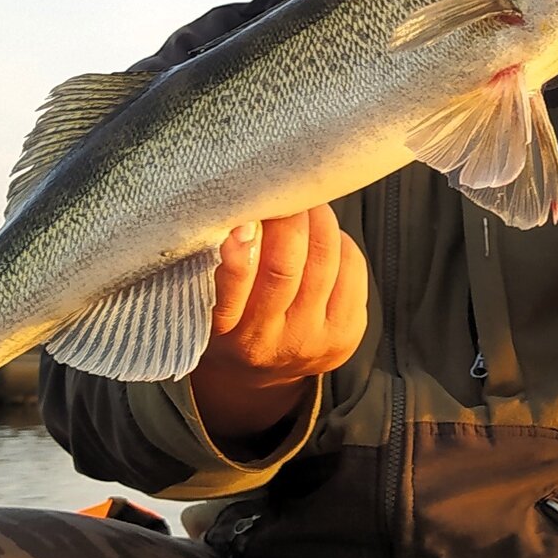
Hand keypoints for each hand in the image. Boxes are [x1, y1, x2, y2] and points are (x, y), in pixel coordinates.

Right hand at [190, 206, 368, 448]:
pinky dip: (338, 239)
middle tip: (282, 188)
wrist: (264, 369)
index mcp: (221, 333)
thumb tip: (238, 210)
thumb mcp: (204, 296)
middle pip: (285, 268)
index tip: (242, 222)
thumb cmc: (229, 314)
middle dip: (287, 219)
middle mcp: (267, 342)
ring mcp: (311, 340)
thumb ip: (213, 260)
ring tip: (304, 201)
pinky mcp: (346, 334)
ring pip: (325, 260)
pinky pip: (352, 267)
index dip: (238, 257)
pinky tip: (322, 234)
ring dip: (317, 219)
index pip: (228, 296)